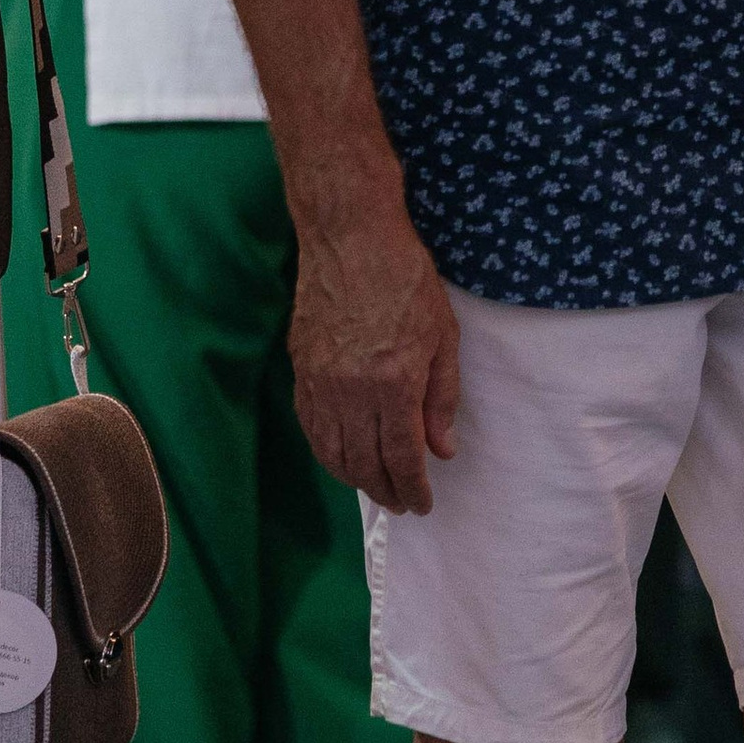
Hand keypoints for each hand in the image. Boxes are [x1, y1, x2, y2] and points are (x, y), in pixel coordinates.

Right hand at [288, 201, 459, 511]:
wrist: (351, 239)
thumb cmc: (406, 281)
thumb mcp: (443, 338)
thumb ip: (441, 399)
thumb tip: (441, 449)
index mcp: (393, 384)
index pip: (401, 456)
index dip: (412, 487)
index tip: (422, 504)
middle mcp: (351, 391)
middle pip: (364, 462)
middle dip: (384, 491)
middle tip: (400, 503)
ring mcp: (319, 382)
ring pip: (331, 451)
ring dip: (354, 478)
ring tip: (374, 487)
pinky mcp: (300, 369)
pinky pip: (310, 427)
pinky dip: (326, 452)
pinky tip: (342, 457)